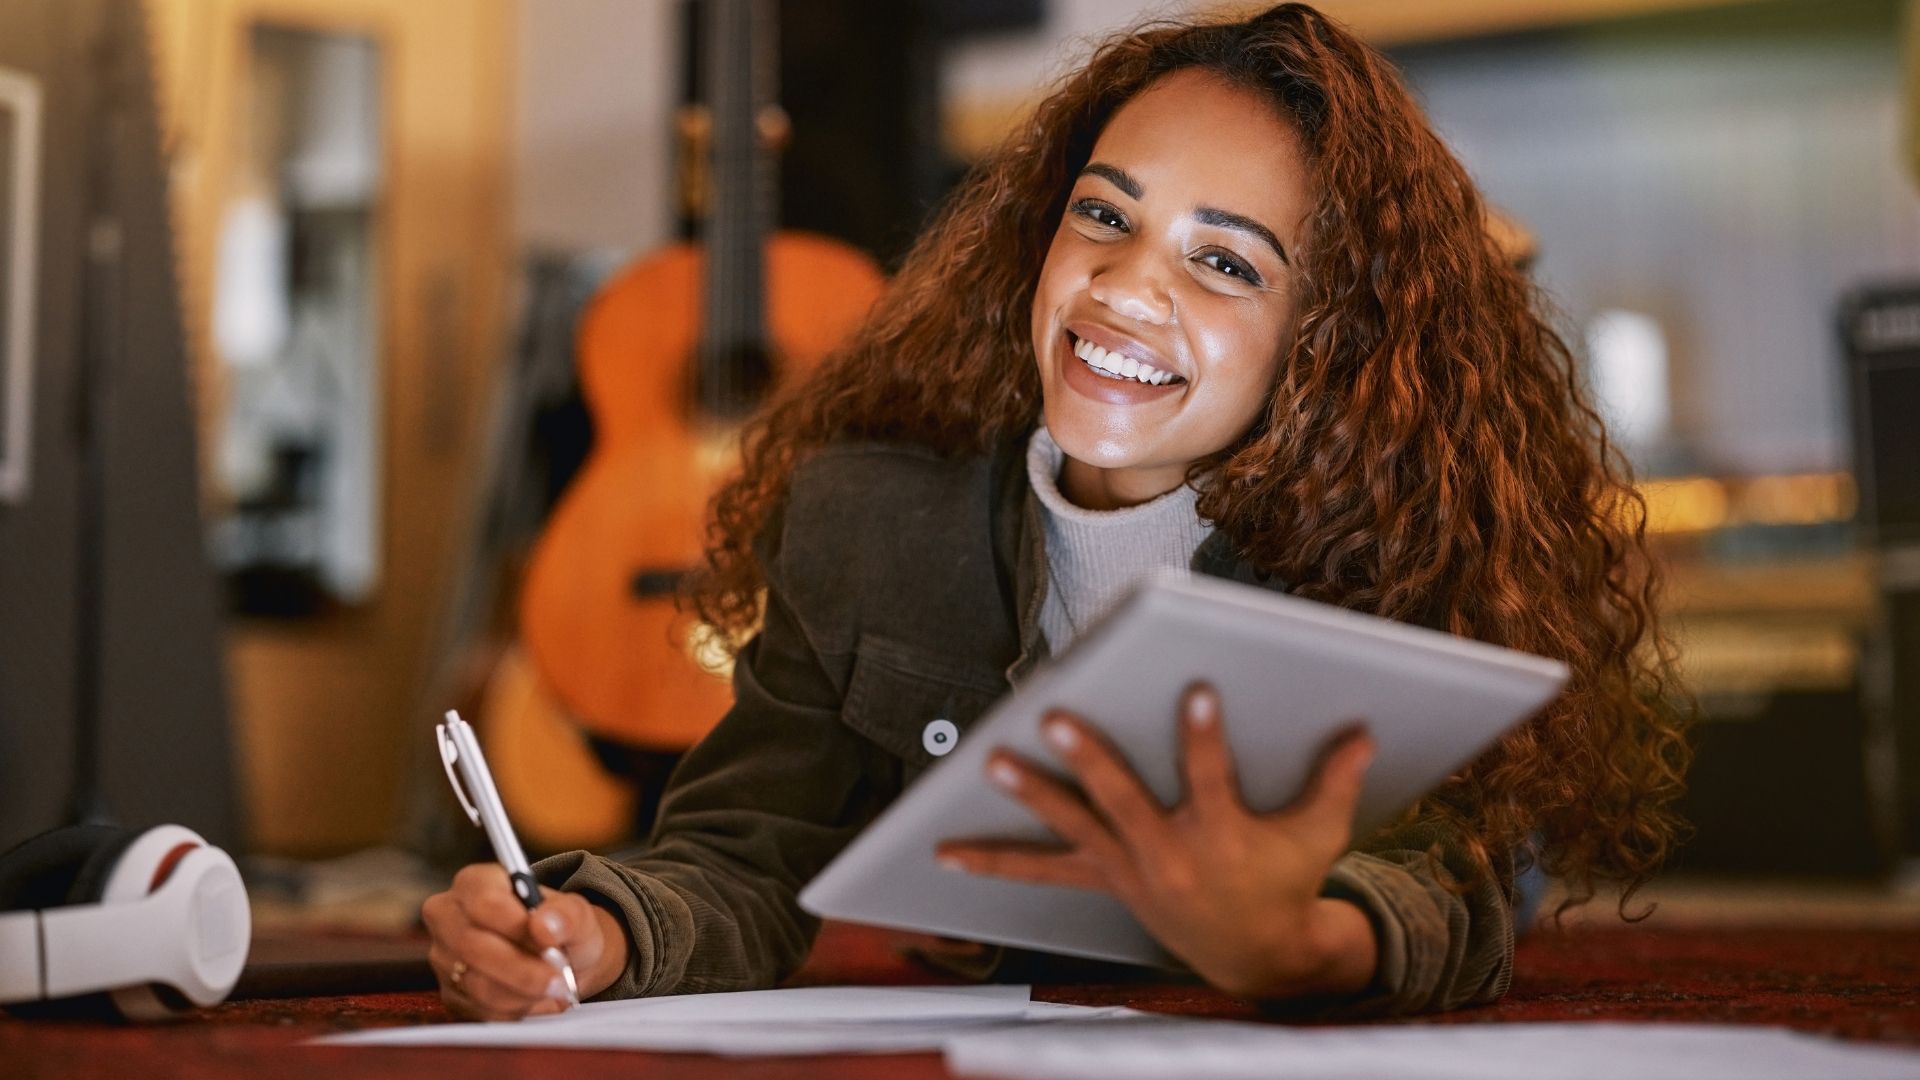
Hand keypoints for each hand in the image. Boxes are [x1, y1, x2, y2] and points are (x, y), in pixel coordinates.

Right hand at [421, 864, 629, 1018]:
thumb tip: (544, 925)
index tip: (549, 943)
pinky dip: (516, 1010)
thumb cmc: (561, 928)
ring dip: (523, 993)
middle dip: (522, 970)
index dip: (517, 927)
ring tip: (554, 989)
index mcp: (475, 883)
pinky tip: (537, 1000)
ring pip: (478, 984)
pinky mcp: (451, 994)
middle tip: (558, 982)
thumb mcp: (577, 914)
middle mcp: (449, 917)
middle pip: (473, 947)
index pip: (484, 903)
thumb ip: (567, 915)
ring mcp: (444, 958)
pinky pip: (480, 1010)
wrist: (559, 959)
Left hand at [935, 683, 1378, 999]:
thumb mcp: (1320, 834)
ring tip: (993, 762)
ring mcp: (1128, 867)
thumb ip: (1335, 782)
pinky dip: (994, 863)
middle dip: (1088, 758)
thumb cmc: (1286, 882)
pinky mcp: (1105, 878)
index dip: (1205, 736)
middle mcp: (1166, 853)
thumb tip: (1365, 731)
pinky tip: (947, 854)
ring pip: (1073, 827)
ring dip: (1031, 795)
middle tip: (1055, 716)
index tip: (1196, 690)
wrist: (1255, 955)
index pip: (1211, 778)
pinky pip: (1041, 871)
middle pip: (1121, 799)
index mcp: (1219, 836)